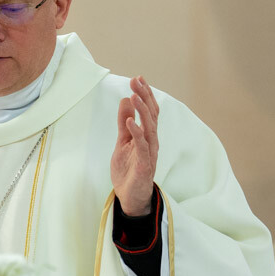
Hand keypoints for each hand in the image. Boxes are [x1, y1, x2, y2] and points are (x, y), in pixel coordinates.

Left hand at [111, 76, 158, 217]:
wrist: (129, 197)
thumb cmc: (128, 170)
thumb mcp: (122, 141)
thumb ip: (124, 122)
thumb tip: (125, 100)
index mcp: (147, 135)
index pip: (149, 111)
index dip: (145, 94)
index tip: (138, 79)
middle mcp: (151, 142)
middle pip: (151, 115)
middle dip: (145, 97)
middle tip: (136, 81)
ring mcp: (149, 153)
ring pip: (149, 128)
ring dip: (142, 111)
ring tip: (134, 95)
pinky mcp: (145, 164)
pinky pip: (142, 146)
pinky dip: (137, 133)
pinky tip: (130, 121)